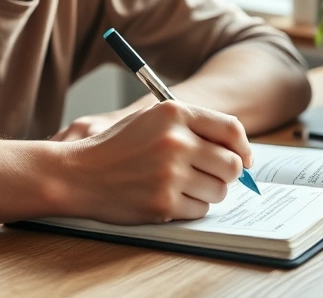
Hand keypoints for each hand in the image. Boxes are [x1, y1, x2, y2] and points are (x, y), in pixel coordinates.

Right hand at [60, 101, 252, 224]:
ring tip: (182, 186)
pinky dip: (189, 207)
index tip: (245, 159)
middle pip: (232, 164)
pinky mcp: (164, 203)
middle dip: (226, 174)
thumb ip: (192, 126)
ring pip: (219, 190)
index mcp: (174, 113)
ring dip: (207, 192)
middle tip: (210, 176)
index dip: (244, 147)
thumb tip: (238, 149)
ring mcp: (170, 173)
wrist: (78, 173)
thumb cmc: (117, 146)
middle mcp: (176, 141)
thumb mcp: (151, 119)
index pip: (231, 129)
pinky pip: (200, 209)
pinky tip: (168, 197)